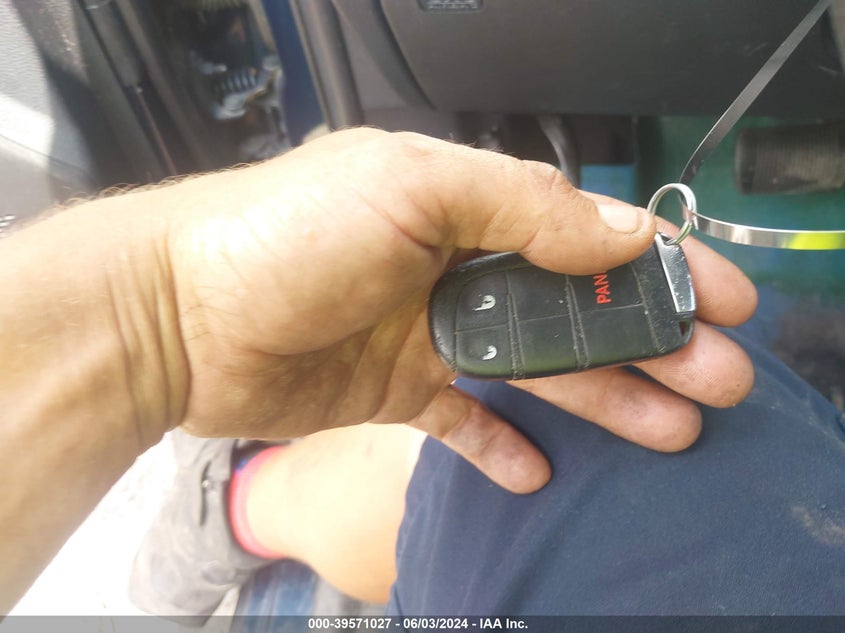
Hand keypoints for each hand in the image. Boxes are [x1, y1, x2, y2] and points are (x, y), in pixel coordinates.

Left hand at [159, 128, 754, 492]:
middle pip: (572, 310)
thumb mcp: (412, 186)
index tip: (722, 299)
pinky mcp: (395, 390)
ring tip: (671, 427)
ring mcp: (427, 334)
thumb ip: (521, 206)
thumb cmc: (286, 235)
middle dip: (649, 341)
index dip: (656, 266)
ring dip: (602, 396)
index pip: (583, 234)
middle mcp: (453, 268)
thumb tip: (620, 234)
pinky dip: (501, 444)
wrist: (176, 314)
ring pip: (534, 369)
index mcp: (464, 206)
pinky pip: (464, 421)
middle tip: (720, 379)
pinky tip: (539, 468)